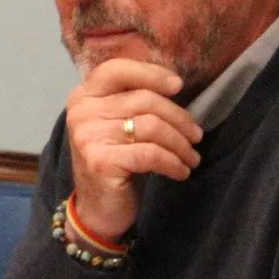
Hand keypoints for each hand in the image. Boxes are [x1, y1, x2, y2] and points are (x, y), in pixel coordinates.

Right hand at [65, 58, 202, 241]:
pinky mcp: (101, 162)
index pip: (116, 69)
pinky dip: (173, 162)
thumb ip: (133, 100)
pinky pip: (151, 154)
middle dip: (179, 118)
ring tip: (191, 157)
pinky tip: (181, 171)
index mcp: (83, 96)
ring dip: (181, 144)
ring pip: (151, 127)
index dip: (150, 73)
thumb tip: (174, 83)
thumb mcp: (118, 124)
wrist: (98, 209)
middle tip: (196, 136)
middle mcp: (81, 113)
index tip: (178, 86)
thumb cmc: (115, 162)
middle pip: (144, 100)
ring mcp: (88, 137)